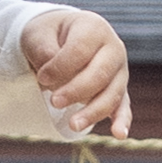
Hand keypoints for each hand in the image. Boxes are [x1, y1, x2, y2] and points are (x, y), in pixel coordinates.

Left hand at [14, 9, 130, 130]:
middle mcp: (113, 48)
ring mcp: (119, 71)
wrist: (62, 36)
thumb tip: (53, 78)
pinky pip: (123, 106)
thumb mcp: (38, 33)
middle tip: (53, 102)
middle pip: (100, 74)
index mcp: (94, 28)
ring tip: (73, 125)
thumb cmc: (49, 35)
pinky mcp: (118, 89)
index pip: (80, 50)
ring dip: (93, 112)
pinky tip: (119, 134)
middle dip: (76, 91)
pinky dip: (122, 120)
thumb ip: (44, 50)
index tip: (41, 77)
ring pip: (112, 94)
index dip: (60, 67)